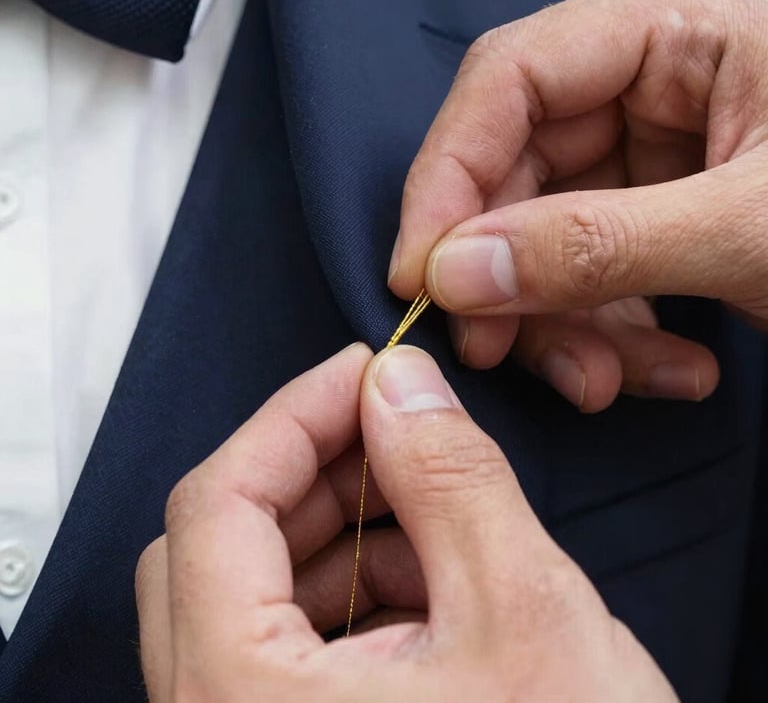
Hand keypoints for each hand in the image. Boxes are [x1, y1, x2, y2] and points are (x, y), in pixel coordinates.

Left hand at [136, 343, 676, 701]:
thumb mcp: (524, 612)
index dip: (289, 417)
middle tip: (392, 431)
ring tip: (429, 518)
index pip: (215, 507)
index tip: (358, 374)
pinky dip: (350, 590)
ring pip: (251, 590)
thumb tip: (399, 382)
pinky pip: (287, 641)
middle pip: (218, 545)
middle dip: (313, 470)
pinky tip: (426, 586)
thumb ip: (450, 478)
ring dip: (337, 529)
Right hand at [388, 0, 767, 411]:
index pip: (509, 82)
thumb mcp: (755, 230)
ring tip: (612, 384)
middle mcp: (655, 73)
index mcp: (679, 22)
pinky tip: (666, 372)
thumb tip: (455, 274)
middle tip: (500, 353)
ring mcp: (659, 144)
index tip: (420, 276)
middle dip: (513, 277)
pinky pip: (598, 268)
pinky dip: (613, 333)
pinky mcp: (667, 206)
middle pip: (522, 170)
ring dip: (568, 325)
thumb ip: (599, 248)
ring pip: (552, 234)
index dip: (447, 180)